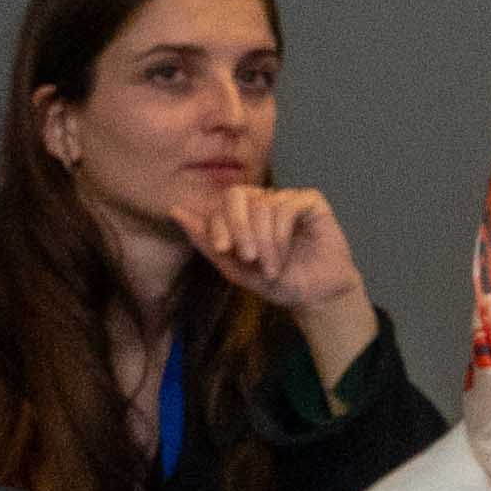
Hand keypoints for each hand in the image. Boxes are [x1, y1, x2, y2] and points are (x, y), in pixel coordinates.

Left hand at [192, 180, 381, 377]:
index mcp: (242, 215)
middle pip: (236, 194)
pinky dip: (281, 234)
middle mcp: (263, 202)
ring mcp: (286, 199)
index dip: (218, 226)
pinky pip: (287, 206)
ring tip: (272, 268)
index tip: (225, 251)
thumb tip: (175, 210)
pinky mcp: (310, 201)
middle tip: (248, 257)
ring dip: (265, 242)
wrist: (315, 295)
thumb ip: (206, 241)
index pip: (220, 206)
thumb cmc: (277, 282)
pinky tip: (284, 255)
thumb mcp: (234, 268)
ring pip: (262, 205)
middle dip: (238, 227)